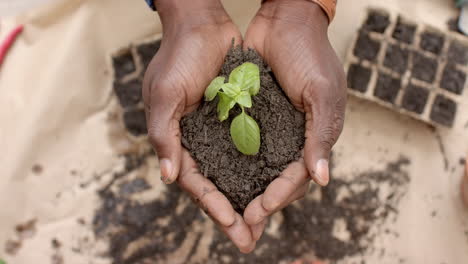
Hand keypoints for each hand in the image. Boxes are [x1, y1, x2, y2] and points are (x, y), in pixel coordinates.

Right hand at [142, 0, 255, 252]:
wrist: (202, 24)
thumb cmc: (178, 57)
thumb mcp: (164, 95)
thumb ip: (164, 136)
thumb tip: (170, 177)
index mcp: (179, 141)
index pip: (195, 183)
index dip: (212, 206)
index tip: (232, 226)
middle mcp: (200, 141)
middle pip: (217, 185)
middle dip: (232, 213)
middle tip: (250, 239)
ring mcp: (221, 131)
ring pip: (235, 172)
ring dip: (249, 196)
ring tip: (265, 220)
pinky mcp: (240, 117)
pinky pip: (250, 148)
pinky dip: (260, 167)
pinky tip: (275, 182)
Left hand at [242, 0, 345, 232]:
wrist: (284, 20)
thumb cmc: (310, 54)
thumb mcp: (322, 93)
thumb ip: (321, 136)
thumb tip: (322, 180)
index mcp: (313, 137)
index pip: (296, 177)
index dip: (279, 196)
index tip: (257, 211)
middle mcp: (291, 138)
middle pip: (275, 180)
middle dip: (259, 204)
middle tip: (238, 227)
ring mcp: (270, 128)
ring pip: (256, 169)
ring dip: (242, 191)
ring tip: (223, 211)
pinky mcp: (251, 116)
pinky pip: (240, 145)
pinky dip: (230, 163)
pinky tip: (214, 177)